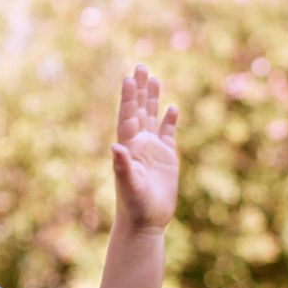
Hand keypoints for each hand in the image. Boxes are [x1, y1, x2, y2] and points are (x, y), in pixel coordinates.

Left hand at [112, 63, 180, 232]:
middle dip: (139, 89)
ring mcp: (152, 150)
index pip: (128, 116)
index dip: (127, 97)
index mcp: (128, 147)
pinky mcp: (166, 158)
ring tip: (153, 77)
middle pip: (138, 110)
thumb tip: (115, 147)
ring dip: (152, 98)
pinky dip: (169, 120)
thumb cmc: (134, 206)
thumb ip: (122, 166)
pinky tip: (172, 108)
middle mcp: (138, 144)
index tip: (128, 78)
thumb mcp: (129, 185)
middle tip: (139, 66)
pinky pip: (168, 133)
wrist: (145, 222)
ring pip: (152, 117)